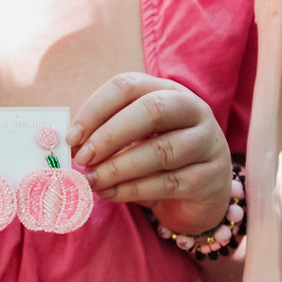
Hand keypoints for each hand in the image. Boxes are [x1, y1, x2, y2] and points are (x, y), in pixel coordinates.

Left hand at [67, 73, 231, 233]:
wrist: (199, 195)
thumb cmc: (155, 160)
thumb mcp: (131, 139)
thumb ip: (104, 136)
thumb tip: (72, 145)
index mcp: (166, 91)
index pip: (128, 86)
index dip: (96, 110)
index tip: (72, 138)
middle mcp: (192, 110)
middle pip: (151, 110)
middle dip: (110, 135)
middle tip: (83, 158)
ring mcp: (206, 143)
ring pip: (160, 151)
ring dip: (118, 168)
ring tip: (92, 180)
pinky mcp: (209, 178)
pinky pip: (167, 183)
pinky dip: (132, 190)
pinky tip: (111, 194)